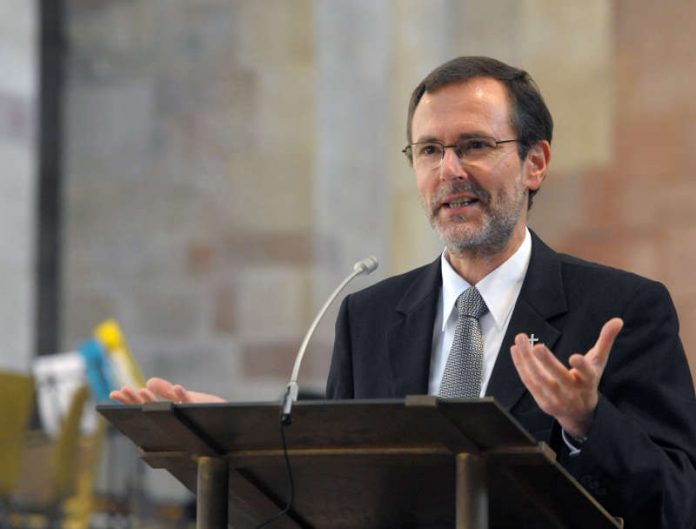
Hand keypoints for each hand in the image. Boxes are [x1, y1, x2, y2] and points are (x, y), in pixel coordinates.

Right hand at [109, 377, 225, 403]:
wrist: (231, 420)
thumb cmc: (207, 411)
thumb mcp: (184, 396)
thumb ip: (166, 390)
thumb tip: (148, 381)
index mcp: (169, 410)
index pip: (145, 404)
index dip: (130, 399)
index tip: (114, 393)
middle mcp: (175, 414)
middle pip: (151, 407)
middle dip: (135, 400)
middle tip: (120, 392)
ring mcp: (186, 413)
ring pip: (167, 408)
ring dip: (154, 400)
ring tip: (141, 390)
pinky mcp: (200, 410)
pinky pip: (191, 403)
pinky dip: (184, 397)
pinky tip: (177, 387)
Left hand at [510, 318, 623, 437]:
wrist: (578, 412)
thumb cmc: (587, 380)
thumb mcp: (598, 362)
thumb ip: (606, 340)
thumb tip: (618, 320)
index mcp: (588, 381)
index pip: (587, 374)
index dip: (582, 366)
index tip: (575, 357)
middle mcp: (572, 391)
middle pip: (559, 377)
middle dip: (548, 363)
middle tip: (537, 347)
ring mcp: (556, 397)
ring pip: (539, 378)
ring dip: (527, 359)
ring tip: (520, 339)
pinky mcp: (542, 400)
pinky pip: (529, 382)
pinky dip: (521, 365)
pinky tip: (515, 349)